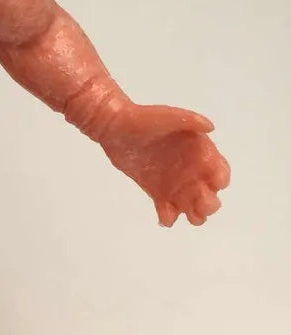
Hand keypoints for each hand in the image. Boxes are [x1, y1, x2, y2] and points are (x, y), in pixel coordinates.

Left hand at [101, 103, 229, 225]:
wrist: (115, 127)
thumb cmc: (144, 119)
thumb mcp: (169, 116)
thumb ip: (190, 120)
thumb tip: (210, 128)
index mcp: (200, 153)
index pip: (220, 172)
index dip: (219, 180)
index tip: (210, 181)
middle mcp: (192, 171)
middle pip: (211, 196)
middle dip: (209, 204)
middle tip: (197, 203)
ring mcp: (175, 184)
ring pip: (193, 208)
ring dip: (194, 215)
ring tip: (185, 213)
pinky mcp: (157, 192)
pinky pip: (168, 211)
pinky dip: (169, 218)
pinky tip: (163, 217)